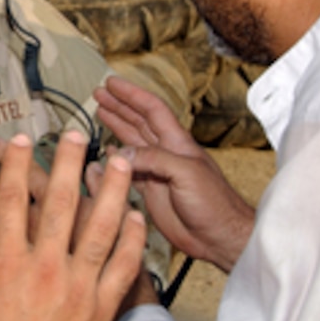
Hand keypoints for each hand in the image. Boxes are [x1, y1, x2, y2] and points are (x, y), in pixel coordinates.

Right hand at [0, 131, 145, 320]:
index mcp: (8, 267)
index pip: (12, 203)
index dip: (15, 166)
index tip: (20, 139)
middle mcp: (47, 271)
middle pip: (61, 204)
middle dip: (70, 164)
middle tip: (78, 135)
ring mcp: (79, 290)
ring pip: (101, 229)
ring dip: (113, 192)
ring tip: (121, 162)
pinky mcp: (102, 309)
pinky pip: (123, 268)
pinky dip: (133, 241)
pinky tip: (138, 217)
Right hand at [95, 76, 253, 271]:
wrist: (220, 237)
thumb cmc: (214, 204)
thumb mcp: (186, 173)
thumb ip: (154, 158)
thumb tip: (121, 152)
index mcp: (177, 143)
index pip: (151, 110)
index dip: (132, 95)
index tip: (112, 83)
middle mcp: (165, 152)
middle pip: (138, 121)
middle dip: (119, 105)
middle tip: (99, 93)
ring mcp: (158, 171)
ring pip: (131, 142)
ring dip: (116, 125)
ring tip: (100, 111)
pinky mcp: (151, 190)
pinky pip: (129, 168)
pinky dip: (116, 158)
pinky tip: (108, 150)